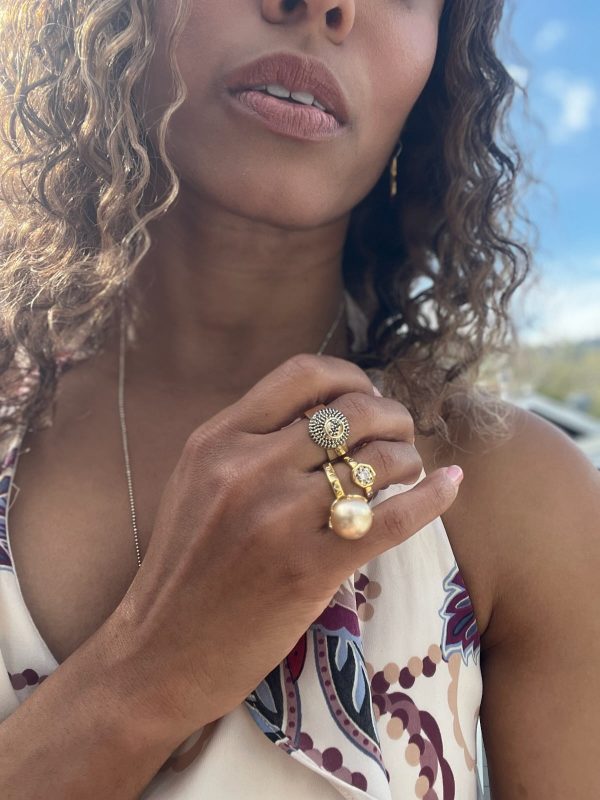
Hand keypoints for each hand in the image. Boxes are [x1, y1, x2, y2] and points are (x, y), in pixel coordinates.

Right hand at [118, 354, 461, 735]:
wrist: (159, 652)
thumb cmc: (184, 570)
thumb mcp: (197, 484)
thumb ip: (249, 443)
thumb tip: (323, 416)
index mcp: (218, 440)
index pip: (303, 375)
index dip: (350, 376)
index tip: (367, 394)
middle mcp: (248, 468)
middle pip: (352, 412)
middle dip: (392, 414)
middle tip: (401, 432)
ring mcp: (279, 518)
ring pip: (377, 460)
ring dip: (409, 457)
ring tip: (411, 468)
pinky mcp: (308, 569)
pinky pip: (392, 519)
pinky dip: (431, 498)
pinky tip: (450, 486)